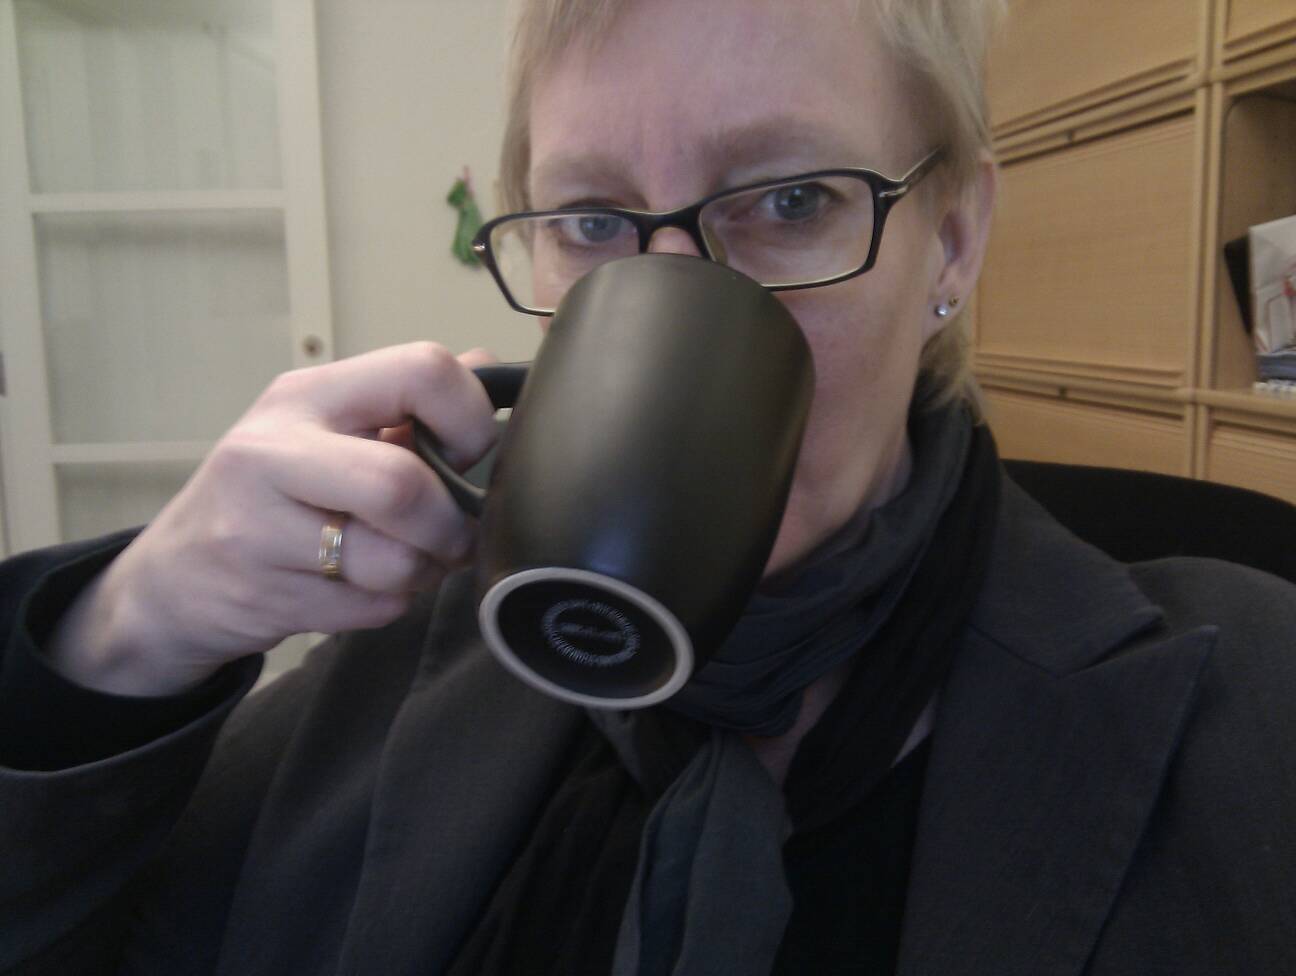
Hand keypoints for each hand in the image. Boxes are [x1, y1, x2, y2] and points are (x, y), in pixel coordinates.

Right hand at [46, 343, 499, 695]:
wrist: (172, 578)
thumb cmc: (271, 494)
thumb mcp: (323, 428)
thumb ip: (404, 400)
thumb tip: (486, 367)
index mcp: (307, 395)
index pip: (422, 371)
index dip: (470, 419)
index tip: (465, 453)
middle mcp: (273, 452)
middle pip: (402, 485)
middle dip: (449, 524)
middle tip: (451, 534)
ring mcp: (259, 529)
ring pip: (395, 562)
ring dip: (423, 572)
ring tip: (402, 561)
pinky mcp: (263, 596)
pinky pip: (374, 610)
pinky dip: (388, 605)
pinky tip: (358, 588)